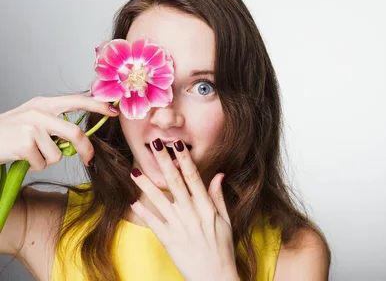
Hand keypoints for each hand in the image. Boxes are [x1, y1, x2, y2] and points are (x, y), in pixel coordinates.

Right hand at [0, 95, 118, 169]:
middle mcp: (39, 112)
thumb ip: (55, 124)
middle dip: (85, 150)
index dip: (97, 106)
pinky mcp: (25, 143)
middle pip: (74, 133)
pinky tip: (21, 157)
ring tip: (30, 152)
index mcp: (44, 104)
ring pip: (58, 153)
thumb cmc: (9, 133)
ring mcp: (32, 127)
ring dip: (47, 159)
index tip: (113, 112)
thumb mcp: (32, 120)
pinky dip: (35, 165)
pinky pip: (43, 163)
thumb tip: (79, 141)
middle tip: (89, 159)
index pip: (77, 101)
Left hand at [129, 138, 238, 280]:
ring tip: (134, 171)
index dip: (184, 159)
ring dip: (146, 184)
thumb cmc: (222, 248)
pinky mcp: (169, 240)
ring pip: (159, 200)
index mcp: (206, 207)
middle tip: (154, 144)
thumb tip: (219, 175)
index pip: (193, 176)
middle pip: (174, 182)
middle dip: (163, 162)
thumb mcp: (225, 220)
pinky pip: (153, 223)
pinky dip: (143, 212)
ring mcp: (179, 226)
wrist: (216, 277)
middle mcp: (191, 213)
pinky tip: (133, 202)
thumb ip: (218, 196)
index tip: (176, 143)